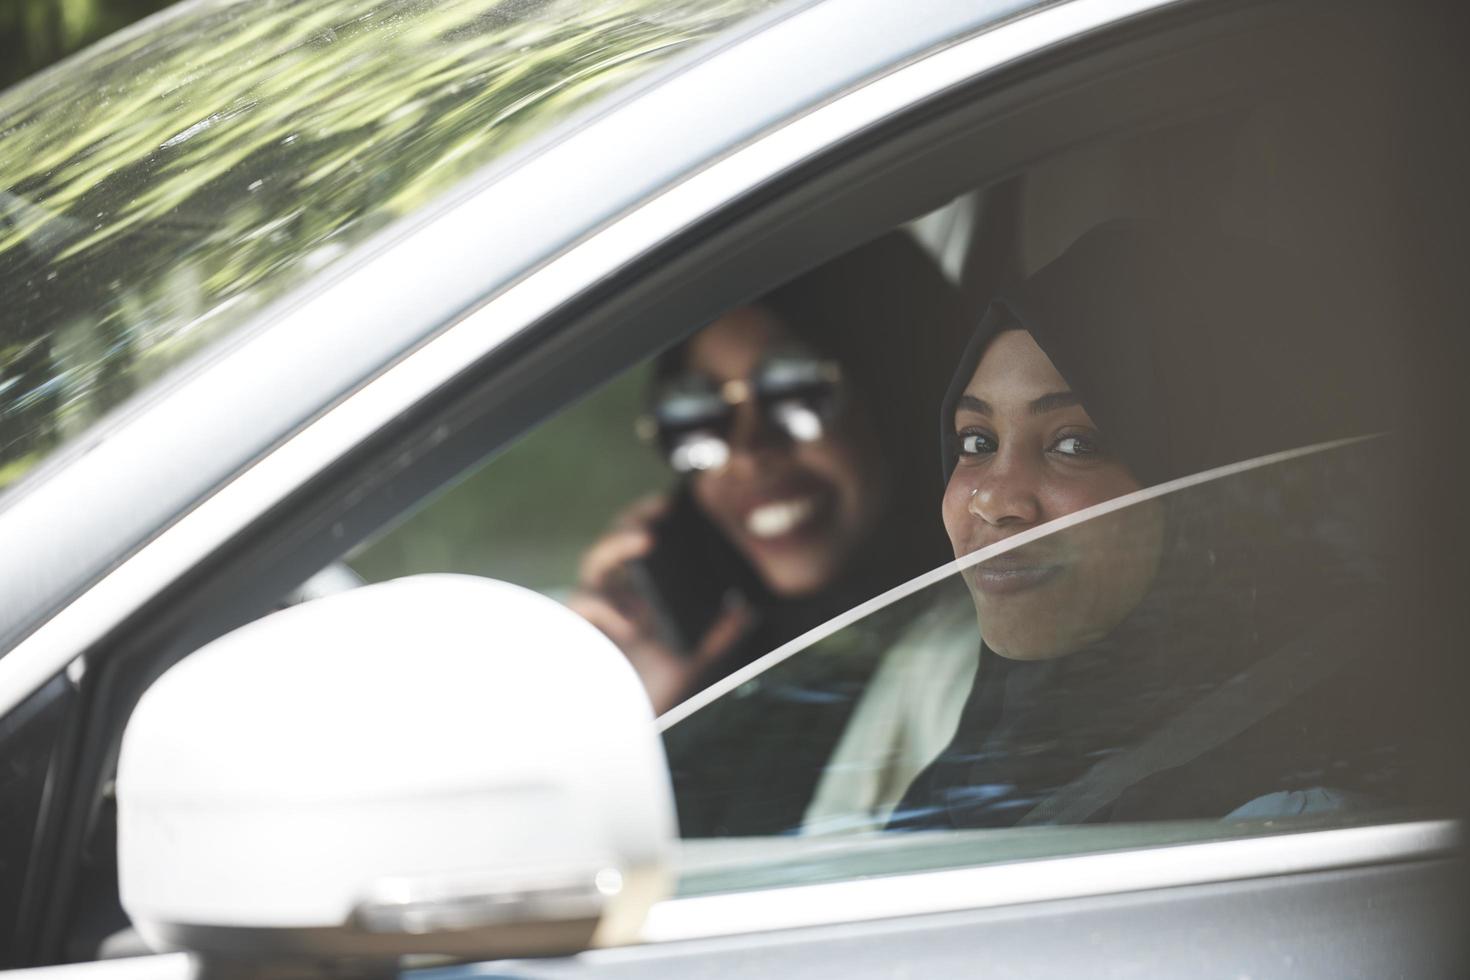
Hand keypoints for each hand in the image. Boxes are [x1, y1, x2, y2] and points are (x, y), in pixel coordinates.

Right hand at [567, 495, 749, 713]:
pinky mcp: (577, 631)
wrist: (621, 730)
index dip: (649, 518)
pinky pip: (583, 603)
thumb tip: (744, 607)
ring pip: (595, 563)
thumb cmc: (649, 690)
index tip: (672, 503)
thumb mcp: (692, 658)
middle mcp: (613, 596)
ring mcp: (594, 612)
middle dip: (633, 521)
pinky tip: (631, 623)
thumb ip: (717, 634)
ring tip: (646, 541)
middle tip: (658, 514)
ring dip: (618, 546)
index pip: (639, 545)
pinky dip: (608, 607)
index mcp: (638, 594)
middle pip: (615, 543)